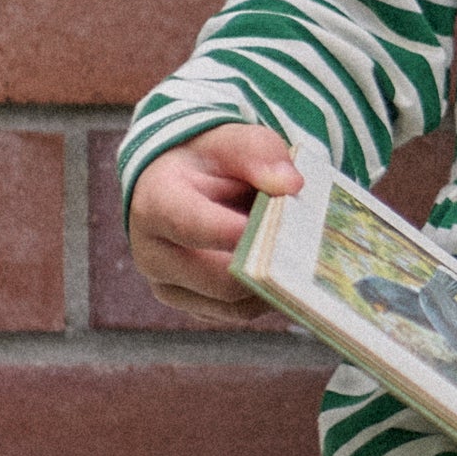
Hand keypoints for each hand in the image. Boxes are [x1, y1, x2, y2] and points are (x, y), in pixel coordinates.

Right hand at [127, 124, 303, 320]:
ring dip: (271, 285)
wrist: (182, 184)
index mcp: (155, 205)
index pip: (192, 226)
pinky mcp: (191, 305)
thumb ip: (260, 154)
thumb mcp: (232, 141)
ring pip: (233, 306)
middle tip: (304, 249)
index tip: (278, 226)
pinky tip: (284, 271)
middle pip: (218, 279)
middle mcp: (152, 254)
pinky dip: (265, 297)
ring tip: (296, 257)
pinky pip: (237, 314)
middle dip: (265, 265)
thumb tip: (291, 184)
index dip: (237, 231)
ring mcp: (168, 287)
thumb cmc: (209, 162)